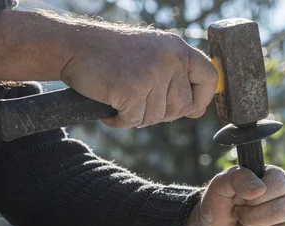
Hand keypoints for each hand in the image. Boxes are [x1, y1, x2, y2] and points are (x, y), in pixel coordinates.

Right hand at [61, 27, 217, 128]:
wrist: (75, 46)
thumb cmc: (113, 55)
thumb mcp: (153, 54)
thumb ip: (176, 76)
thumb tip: (197, 110)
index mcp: (178, 49)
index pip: (209, 78)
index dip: (202, 99)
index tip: (190, 108)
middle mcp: (170, 59)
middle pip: (182, 107)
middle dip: (161, 112)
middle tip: (138, 100)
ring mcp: (152, 74)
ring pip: (157, 117)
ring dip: (137, 115)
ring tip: (121, 96)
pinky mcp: (133, 89)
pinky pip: (135, 120)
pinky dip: (120, 120)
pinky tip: (110, 104)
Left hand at [181, 166, 284, 225]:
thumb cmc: (218, 205)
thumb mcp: (219, 185)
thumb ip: (237, 177)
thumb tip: (259, 188)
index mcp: (276, 180)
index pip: (278, 185)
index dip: (256, 196)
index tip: (241, 199)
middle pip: (280, 212)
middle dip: (249, 218)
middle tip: (238, 215)